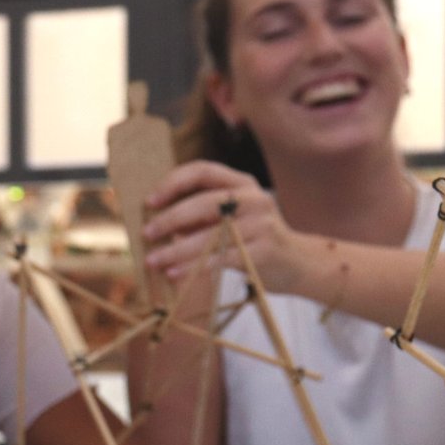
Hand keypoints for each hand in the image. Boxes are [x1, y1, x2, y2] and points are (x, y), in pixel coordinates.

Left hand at [141, 160, 307, 291]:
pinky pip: (221, 258)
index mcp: (242, 183)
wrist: (298, 263)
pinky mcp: (264, 251)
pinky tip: (174, 274)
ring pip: (211, 235)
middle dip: (170, 218)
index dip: (173, 183)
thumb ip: (198, 214)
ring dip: (175, 250)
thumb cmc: (251, 238)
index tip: (149, 202)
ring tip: (153, 261)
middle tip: (147, 233)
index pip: (202, 170)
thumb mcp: (229, 216)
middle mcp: (254, 198)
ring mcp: (262, 224)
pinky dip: (194, 267)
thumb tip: (154, 222)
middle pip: (204, 202)